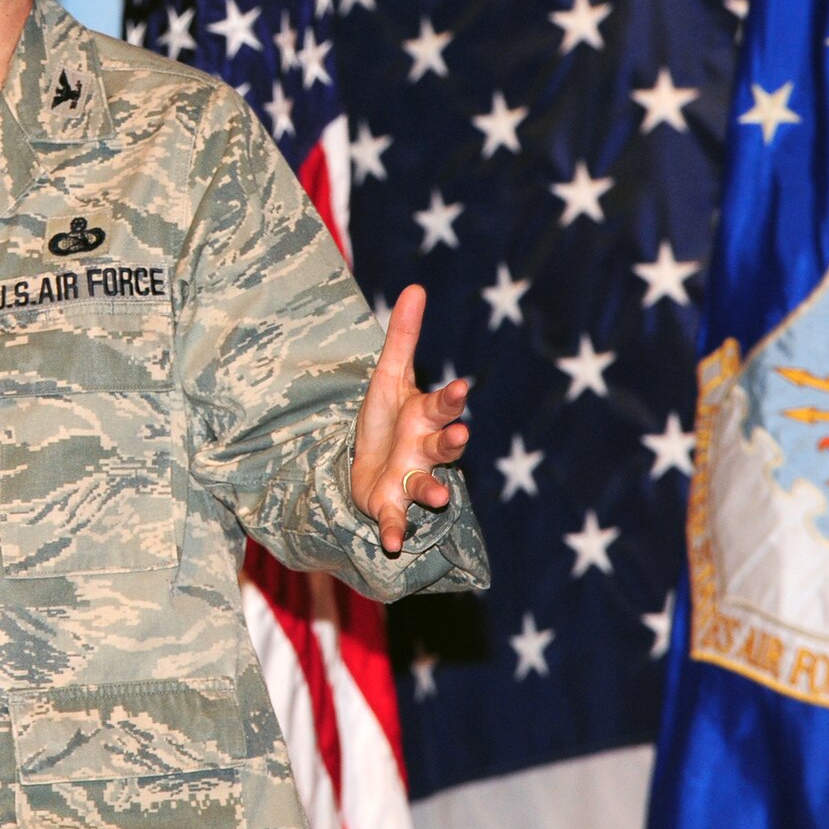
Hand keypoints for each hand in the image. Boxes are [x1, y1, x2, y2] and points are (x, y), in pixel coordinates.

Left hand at [349, 284, 469, 553]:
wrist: (367, 464)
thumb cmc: (387, 418)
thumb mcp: (389, 375)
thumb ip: (404, 337)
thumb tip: (416, 287)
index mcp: (425, 416)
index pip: (442, 405)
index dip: (451, 399)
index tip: (460, 387)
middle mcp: (424, 450)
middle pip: (444, 447)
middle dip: (452, 442)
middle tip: (460, 436)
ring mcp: (410, 479)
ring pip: (428, 485)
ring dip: (434, 492)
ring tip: (440, 498)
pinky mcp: (390, 505)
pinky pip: (395, 519)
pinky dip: (395, 530)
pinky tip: (393, 542)